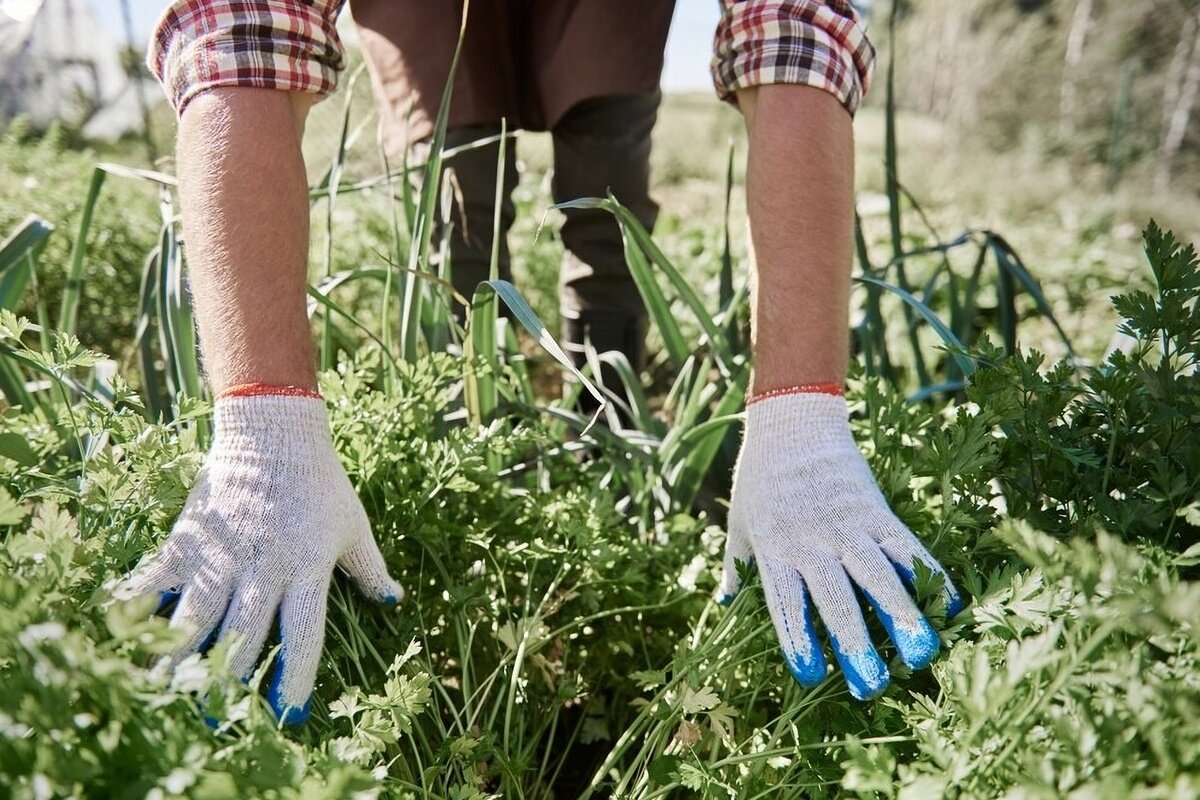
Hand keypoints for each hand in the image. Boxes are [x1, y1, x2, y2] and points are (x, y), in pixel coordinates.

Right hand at [117, 393, 402, 722]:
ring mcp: (222, 554)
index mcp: (307, 568)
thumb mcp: (353, 525)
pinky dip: (138, 604)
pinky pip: (157, 579)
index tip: (289, 714)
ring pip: (197, 618)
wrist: (273, 430)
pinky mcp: (189, 539)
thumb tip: (393, 601)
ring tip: (167, 692)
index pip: (304, 633)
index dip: (297, 677)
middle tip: (218, 718)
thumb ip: (370, 568)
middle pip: (243, 637)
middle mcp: (263, 568)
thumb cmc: (320, 481)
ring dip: (181, 659)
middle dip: (230, 683)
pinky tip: (124, 630)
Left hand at [720, 391, 963, 699]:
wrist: (792, 420)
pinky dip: (929, 575)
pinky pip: (907, 546)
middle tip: (870, 686)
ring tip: (922, 653)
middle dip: (854, 643)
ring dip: (901, 614)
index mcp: (775, 547)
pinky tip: (950, 606)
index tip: (811, 675)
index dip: (798, 638)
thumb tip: (725, 606)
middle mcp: (812, 540)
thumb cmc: (760, 478)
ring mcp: (848, 525)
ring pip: (878, 574)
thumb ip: (736, 567)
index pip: (786, 600)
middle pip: (836, 596)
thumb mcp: (738, 523)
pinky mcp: (877, 510)